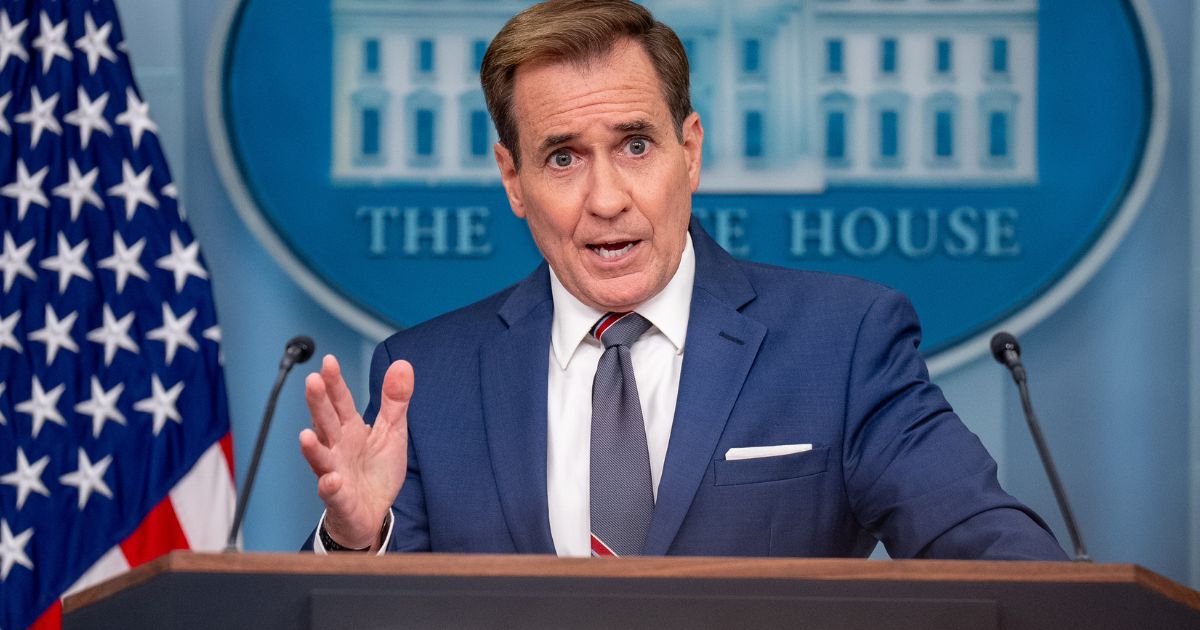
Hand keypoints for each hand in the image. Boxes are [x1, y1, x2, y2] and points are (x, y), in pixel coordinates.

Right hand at [298, 355, 411, 549]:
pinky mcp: (339, 498)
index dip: (335, 382)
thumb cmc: (376, 470)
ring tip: (304, 434)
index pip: (341, 402)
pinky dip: (330, 487)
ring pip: (320, 457)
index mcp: (350, 429)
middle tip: (312, 381)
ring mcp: (335, 472)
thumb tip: (402, 364)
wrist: (373, 513)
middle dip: (318, 403)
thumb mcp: (392, 431)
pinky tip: (331, 479)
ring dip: (312, 447)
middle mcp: (337, 448)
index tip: (328, 360)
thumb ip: (394, 400)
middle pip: (326, 422)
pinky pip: (332, 492)